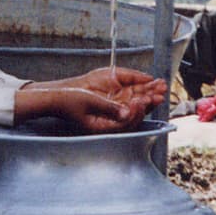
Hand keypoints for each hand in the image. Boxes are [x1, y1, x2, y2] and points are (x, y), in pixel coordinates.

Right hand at [14, 67, 164, 131]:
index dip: (136, 112)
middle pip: (134, 117)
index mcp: (102, 127)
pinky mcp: (109, 109)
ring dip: (146, 98)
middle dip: (147, 104)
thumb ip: (108, 107)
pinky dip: (138, 95)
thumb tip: (127, 112)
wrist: (55, 98)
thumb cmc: (68, 101)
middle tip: (158, 94)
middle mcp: (108, 124)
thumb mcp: (88, 101)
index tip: (141, 99)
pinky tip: (146, 87)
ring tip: (159, 87)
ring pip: (133, 109)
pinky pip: (128, 104)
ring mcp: (109, 117)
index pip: (126, 122)